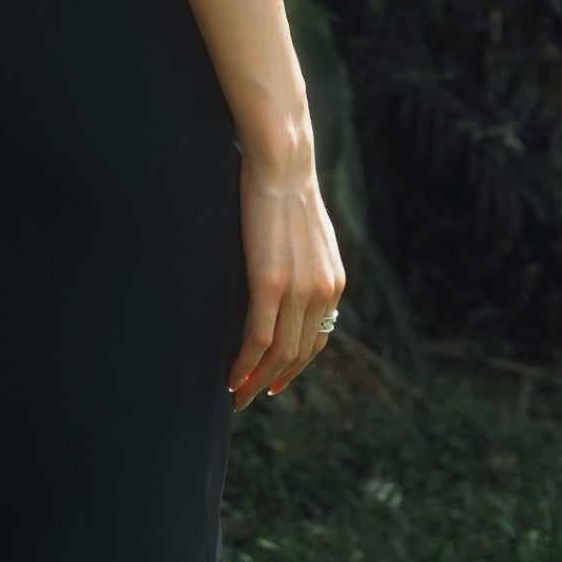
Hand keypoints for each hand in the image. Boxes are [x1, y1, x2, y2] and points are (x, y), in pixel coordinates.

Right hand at [228, 146, 345, 407]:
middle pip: (299, 355)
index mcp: (332, 282)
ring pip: (278, 354)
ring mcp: (298, 290)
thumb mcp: (305, 233)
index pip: (316, 339)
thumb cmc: (285, 189)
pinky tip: (229, 377)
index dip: (295, 367)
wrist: (282, 163)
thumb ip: (301, 262)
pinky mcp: (270, 284)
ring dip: (256, 382)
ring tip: (235, 397)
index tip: (274, 381)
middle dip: (273, 382)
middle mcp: (322, 293)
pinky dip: (244, 364)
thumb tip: (284, 274)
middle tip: (250, 398)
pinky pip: (259, 339)